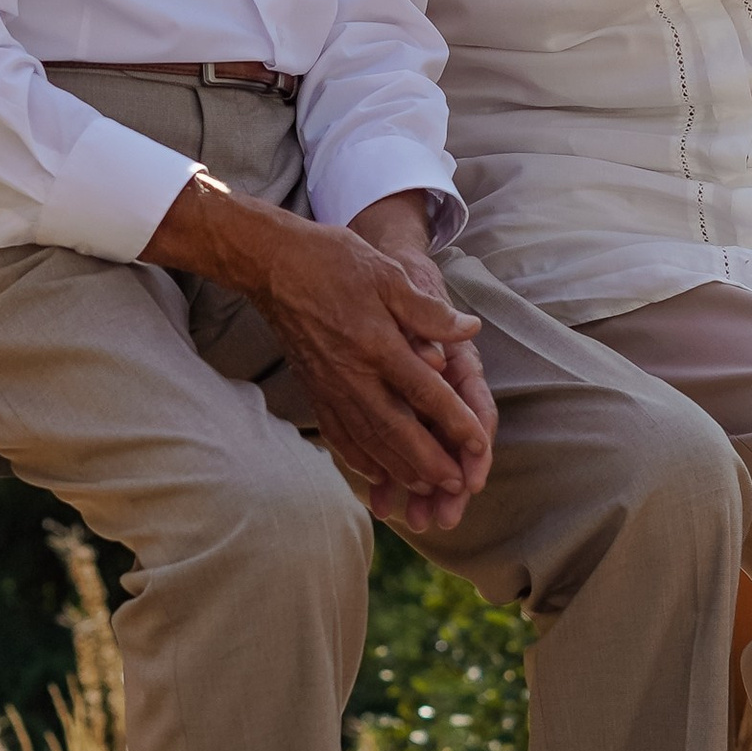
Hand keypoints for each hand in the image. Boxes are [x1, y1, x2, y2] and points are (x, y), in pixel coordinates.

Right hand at [347, 194, 498, 535]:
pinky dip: (358, 457)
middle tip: (455, 486)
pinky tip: (374, 472)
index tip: (478, 445)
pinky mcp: (313, 389)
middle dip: (428, 462)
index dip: (454, 421)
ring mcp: (329, 386)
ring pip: (367, 438)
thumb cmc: (333, 262)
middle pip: (396, 429)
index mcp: (377, 344)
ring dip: (398, 467)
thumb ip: (428, 310)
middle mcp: (352, 374)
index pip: (425, 392)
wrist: (273, 264)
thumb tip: (469, 330)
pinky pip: (337, 433)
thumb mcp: (387, 274)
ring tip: (424, 487)